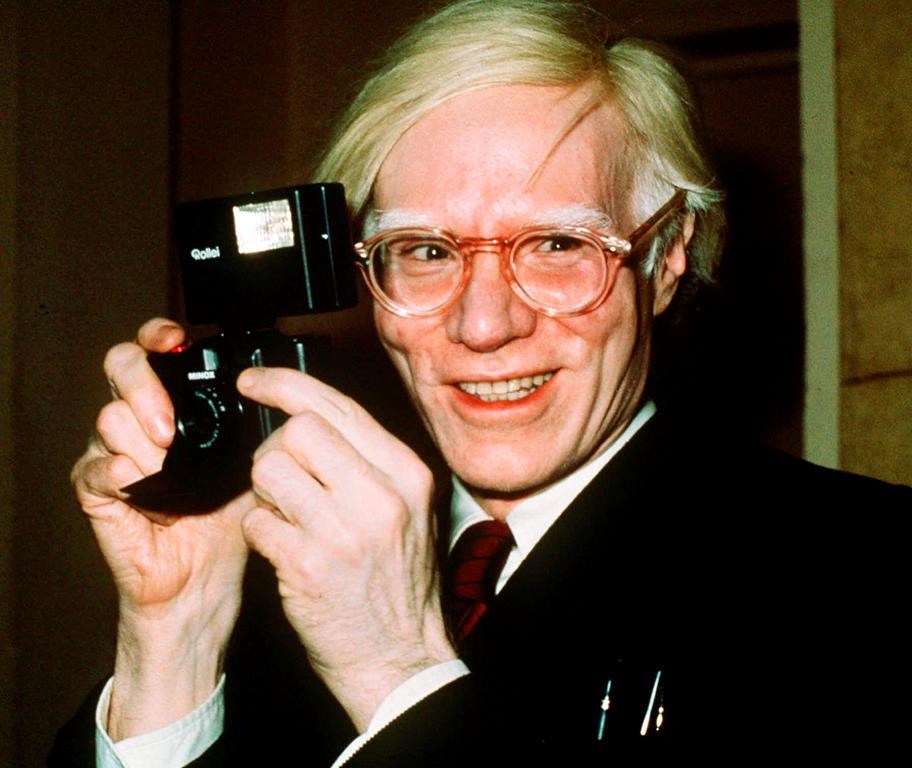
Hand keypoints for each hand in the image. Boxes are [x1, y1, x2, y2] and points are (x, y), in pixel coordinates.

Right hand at [71, 318, 249, 738]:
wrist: (205, 577)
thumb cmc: (229, 517)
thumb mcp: (252, 460)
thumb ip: (255, 424)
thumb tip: (281, 391)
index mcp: (177, 406)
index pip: (154, 350)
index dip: (158, 335)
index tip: (175, 340)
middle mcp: (142, 420)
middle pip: (120, 367)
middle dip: (144, 386)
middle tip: (170, 427)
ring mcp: (115, 452)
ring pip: (109, 417)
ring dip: (143, 441)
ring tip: (170, 469)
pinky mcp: (99, 492)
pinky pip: (96, 469)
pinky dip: (120, 473)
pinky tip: (143, 485)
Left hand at [238, 367, 455, 730]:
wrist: (401, 658)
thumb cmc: (397, 583)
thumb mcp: (406, 510)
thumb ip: (368, 462)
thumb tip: (306, 417)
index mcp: (407, 473)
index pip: (336, 404)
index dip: (284, 384)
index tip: (252, 382)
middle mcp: (382, 495)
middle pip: (297, 429)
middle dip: (273, 448)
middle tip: (279, 478)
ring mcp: (346, 530)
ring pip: (268, 469)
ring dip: (262, 492)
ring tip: (285, 517)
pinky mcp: (310, 566)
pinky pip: (256, 522)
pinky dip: (259, 533)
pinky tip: (282, 550)